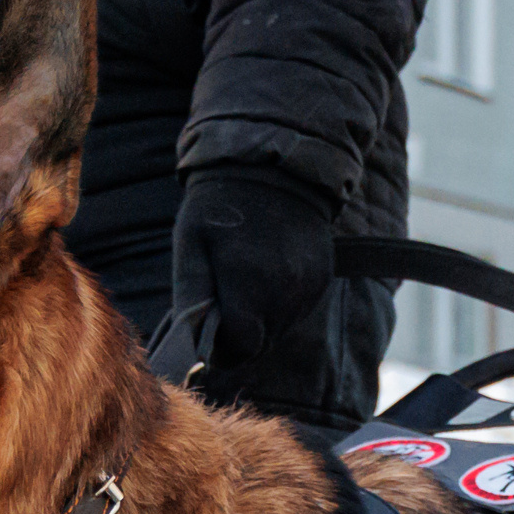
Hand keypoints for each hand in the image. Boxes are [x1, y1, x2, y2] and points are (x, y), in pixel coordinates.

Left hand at [170, 166, 336, 370]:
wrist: (274, 164)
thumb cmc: (220, 204)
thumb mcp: (191, 246)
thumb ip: (192, 299)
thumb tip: (195, 346)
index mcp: (250, 285)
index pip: (240, 348)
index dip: (222, 348)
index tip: (210, 332)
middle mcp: (285, 292)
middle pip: (262, 344)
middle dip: (240, 336)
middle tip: (223, 305)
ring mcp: (308, 287)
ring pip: (280, 331)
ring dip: (260, 322)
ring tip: (245, 283)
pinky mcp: (321, 279)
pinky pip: (297, 311)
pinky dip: (279, 305)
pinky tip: (267, 275)